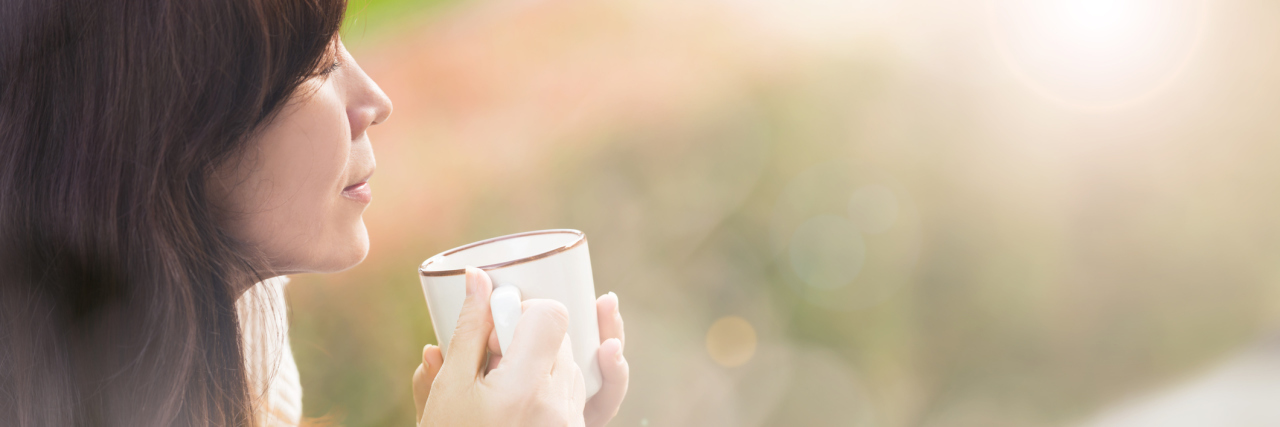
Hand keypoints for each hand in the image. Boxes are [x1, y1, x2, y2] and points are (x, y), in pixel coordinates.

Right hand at [412, 268, 629, 426]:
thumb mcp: (449, 389)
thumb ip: (468, 329)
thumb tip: (477, 275)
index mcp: (524, 390)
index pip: (552, 317)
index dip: (527, 311)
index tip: (500, 327)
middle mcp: (558, 407)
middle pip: (563, 338)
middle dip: (530, 338)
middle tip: (494, 359)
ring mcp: (572, 423)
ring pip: (571, 365)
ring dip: (542, 363)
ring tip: (501, 389)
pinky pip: (578, 393)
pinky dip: (552, 387)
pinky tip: (518, 401)